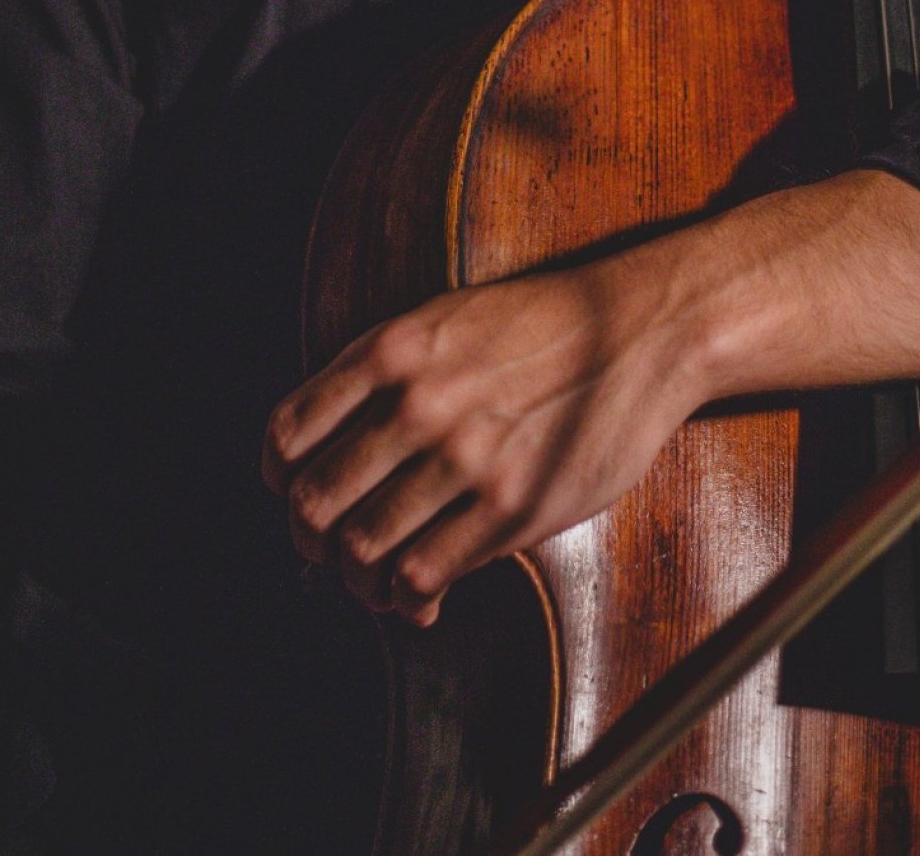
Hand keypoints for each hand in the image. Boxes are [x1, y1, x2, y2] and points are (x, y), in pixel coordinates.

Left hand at [262, 240, 705, 626]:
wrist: (640, 330)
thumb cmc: (542, 326)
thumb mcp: (446, 319)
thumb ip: (384, 373)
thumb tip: (329, 450)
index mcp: (391, 350)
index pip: (287, 435)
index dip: (280, 479)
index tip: (294, 494)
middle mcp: (418, 403)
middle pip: (314, 504)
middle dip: (310, 543)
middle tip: (327, 554)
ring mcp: (465, 457)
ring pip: (362, 551)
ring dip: (356, 581)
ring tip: (373, 582)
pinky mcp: (513, 507)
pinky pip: (423, 576)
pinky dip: (406, 600)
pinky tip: (419, 596)